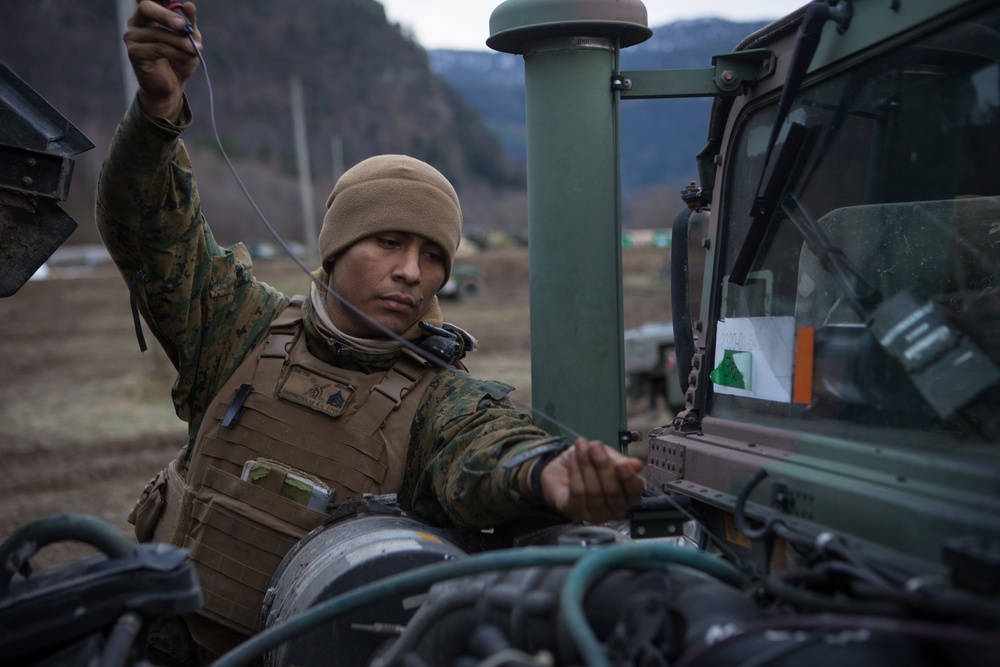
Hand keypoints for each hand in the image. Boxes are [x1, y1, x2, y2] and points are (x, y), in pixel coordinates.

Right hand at [125, 1, 201, 120]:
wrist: (173, 85)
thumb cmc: (180, 59)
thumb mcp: (190, 39)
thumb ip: (190, 23)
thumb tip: (190, 5)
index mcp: (148, 15)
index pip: (150, 1)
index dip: (163, 5)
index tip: (181, 15)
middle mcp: (136, 23)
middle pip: (146, 8)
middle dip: (166, 16)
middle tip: (183, 26)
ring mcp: (132, 37)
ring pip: (157, 33)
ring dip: (178, 41)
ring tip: (194, 49)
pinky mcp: (134, 53)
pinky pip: (157, 48)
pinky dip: (174, 51)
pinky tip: (185, 55)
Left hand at [539, 437, 644, 523]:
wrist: (560, 471)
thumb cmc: (589, 465)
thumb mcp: (607, 456)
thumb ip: (620, 461)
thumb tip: (637, 465)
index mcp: (627, 496)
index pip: (634, 491)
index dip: (628, 478)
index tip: (620, 464)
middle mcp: (614, 509)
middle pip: (613, 491)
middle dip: (603, 466)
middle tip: (595, 446)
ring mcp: (595, 515)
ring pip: (593, 491)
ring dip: (586, 465)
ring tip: (581, 447)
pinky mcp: (575, 513)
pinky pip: (578, 493)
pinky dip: (575, 472)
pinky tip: (572, 457)